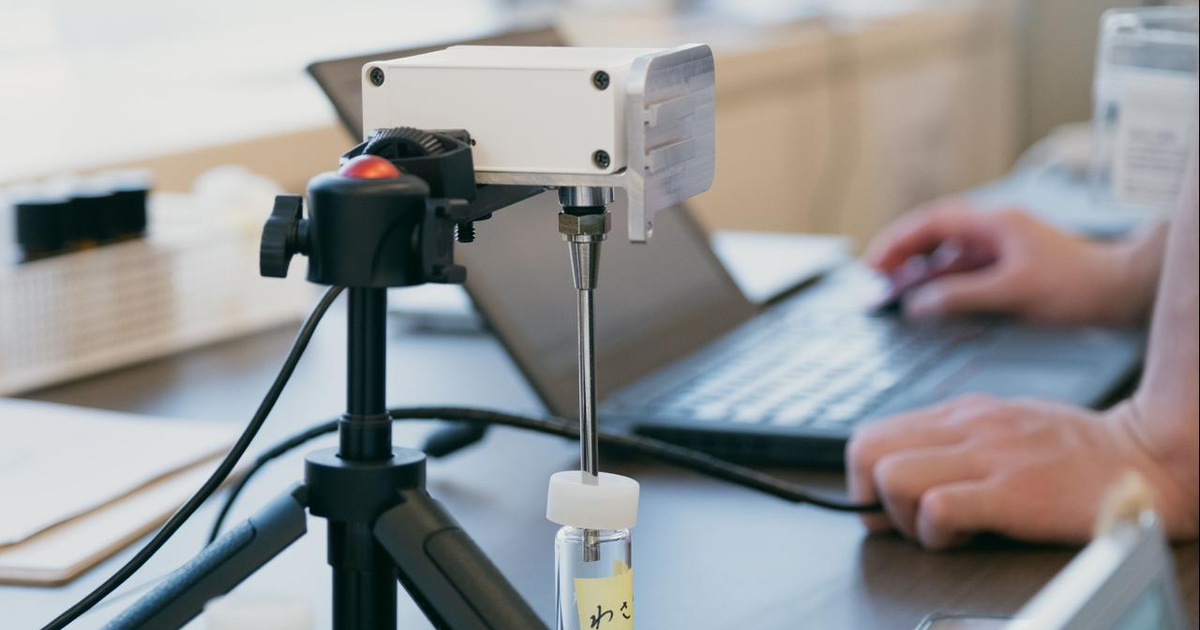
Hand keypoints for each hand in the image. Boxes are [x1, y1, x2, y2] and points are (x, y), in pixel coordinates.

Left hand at [845, 395, 1197, 548]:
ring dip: (903, 516)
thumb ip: (956, 440)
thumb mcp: (1004, 425)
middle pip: (864, 450)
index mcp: (961, 412)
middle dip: (870, 496)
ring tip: (941, 526)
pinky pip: (936, 507)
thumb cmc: (1079, 452)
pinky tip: (968, 534)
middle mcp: (966, 425)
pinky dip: (937, 532)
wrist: (1148, 459)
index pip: (871, 434)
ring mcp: (988, 456)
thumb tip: (909, 466)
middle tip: (905, 520)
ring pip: (892, 477)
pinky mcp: (1011, 492)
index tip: (886, 505)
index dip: (864, 479)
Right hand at [864, 200, 1154, 325]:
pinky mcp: (1006, 266)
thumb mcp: (1013, 290)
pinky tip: (924, 298)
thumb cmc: (1076, 285)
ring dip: (917, 270)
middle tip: (874, 278)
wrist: (1120, 291)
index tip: (873, 262)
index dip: (897, 240)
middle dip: (900, 254)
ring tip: (890, 290)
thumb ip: (962, 295)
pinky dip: (938, 282)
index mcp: (994, 223)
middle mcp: (993, 230)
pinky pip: (961, 270)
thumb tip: (918, 303)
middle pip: (933, 234)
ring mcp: (999, 247)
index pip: (932, 222)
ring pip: (945, 254)